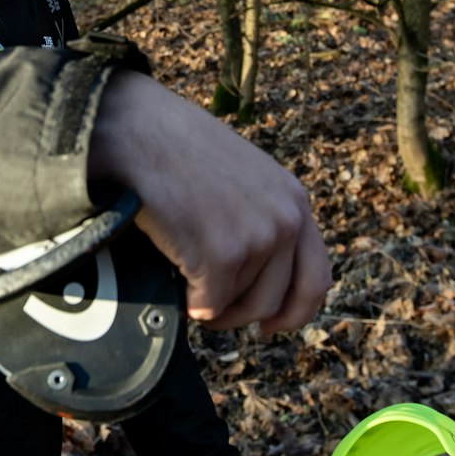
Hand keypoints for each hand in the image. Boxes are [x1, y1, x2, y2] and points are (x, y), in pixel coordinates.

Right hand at [88, 71, 330, 331]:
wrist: (139, 130)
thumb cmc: (175, 147)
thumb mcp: (241, 176)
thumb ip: (259, 215)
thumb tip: (250, 272)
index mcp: (293, 201)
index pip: (316, 277)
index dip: (294, 311)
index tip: (270, 325)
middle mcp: (285, 221)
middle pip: (275, 302)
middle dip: (239, 314)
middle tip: (210, 306)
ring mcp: (258, 239)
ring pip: (237, 306)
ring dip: (208, 302)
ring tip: (183, 275)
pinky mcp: (222, 255)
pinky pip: (207, 305)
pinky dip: (186, 299)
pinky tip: (171, 271)